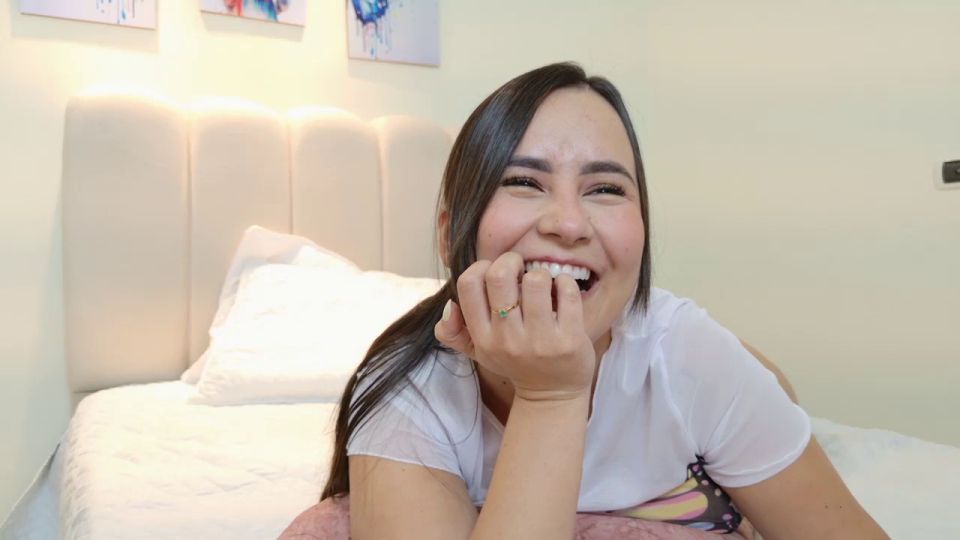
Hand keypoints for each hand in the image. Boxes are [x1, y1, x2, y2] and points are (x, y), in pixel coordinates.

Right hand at [434, 252, 595, 401]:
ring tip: (542, 284)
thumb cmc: (515, 362)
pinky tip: (562, 291)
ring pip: (536, 281)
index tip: (494, 273)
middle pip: (500, 275)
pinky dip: (565, 283)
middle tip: (520, 269)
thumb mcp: (478, 351)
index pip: (468, 285)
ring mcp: (540, 341)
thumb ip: (452, 331)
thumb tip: (449, 306)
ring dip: (540, 274)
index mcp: (483, 338)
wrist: (551, 395)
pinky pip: (567, 292)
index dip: (480, 267)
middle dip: (511, 261)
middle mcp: (508, 340)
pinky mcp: (569, 340)